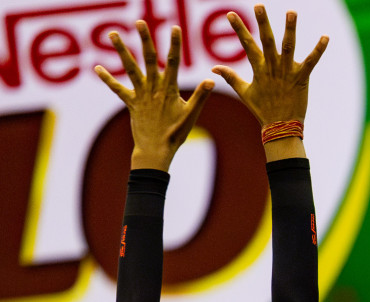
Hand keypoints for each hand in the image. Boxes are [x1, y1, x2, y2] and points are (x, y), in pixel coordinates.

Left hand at [94, 23, 214, 170]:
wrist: (156, 150)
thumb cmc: (176, 134)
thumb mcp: (191, 114)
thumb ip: (201, 96)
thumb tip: (211, 80)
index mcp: (169, 90)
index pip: (173, 62)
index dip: (174, 45)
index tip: (175, 29)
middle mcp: (153, 88)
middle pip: (148, 59)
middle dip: (145, 39)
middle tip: (139, 22)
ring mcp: (140, 94)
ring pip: (130, 68)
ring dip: (121, 50)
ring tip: (112, 34)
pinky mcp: (131, 103)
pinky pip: (117, 89)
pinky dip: (107, 78)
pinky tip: (96, 67)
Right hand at [212, 6, 327, 126]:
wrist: (280, 127)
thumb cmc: (263, 110)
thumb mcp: (245, 92)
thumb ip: (230, 77)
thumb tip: (214, 68)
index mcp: (258, 69)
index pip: (247, 45)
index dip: (239, 29)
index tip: (231, 14)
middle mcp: (272, 68)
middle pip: (267, 41)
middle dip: (263, 23)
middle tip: (259, 5)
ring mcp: (287, 72)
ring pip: (288, 47)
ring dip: (290, 29)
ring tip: (291, 11)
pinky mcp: (302, 78)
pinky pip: (311, 62)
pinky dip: (319, 50)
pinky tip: (325, 37)